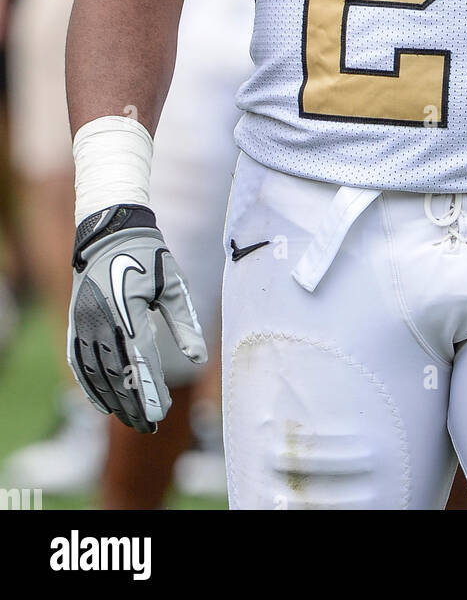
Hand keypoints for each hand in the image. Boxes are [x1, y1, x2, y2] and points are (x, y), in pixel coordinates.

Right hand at [67, 203, 206, 432]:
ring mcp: (83, 323)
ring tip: (130, 419)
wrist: (110, 231)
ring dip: (112, 400)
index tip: (160, 412)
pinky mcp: (75, 322)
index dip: (148, 391)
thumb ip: (185, 323)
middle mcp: (100, 321)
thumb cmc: (148, 255)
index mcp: (127, 311)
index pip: (138, 362)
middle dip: (132, 403)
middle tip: (149, 426)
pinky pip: (79, 363)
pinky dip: (89, 386)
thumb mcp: (173, 284)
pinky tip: (102, 404)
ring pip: (95, 373)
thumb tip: (199, 359)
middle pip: (115, 374)